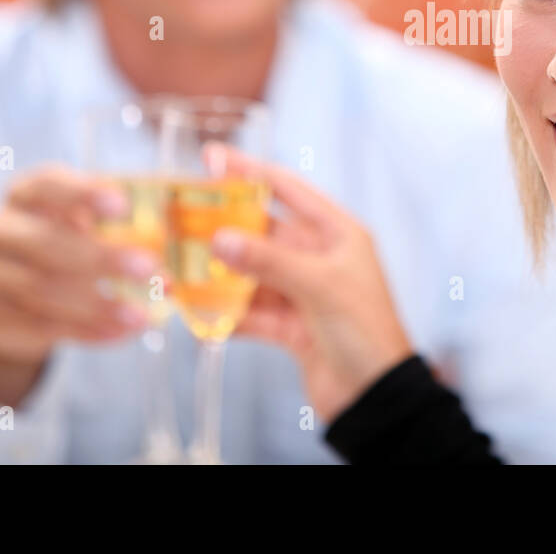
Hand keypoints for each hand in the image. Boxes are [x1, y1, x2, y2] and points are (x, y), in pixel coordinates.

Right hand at [0, 164, 159, 405]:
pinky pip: (40, 328)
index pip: (46, 185)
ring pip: (41, 292)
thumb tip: (185, 208)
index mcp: (25, 193)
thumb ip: (124, 213)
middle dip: (101, 258)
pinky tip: (121, 332)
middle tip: (148, 268)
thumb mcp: (89, 219)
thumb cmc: (69, 242)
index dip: (82, 194)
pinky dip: (86, 331)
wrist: (16, 295)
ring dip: (98, 305)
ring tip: (141, 315)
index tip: (123, 205)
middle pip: (44, 243)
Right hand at [205, 143, 413, 421]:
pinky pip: (250, 312)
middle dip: (224, 227)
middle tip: (182, 217)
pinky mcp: (290, 327)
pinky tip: (197, 313)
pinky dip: (226, 313)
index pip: (288, 189)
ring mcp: (303, 293)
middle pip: (263, 232)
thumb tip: (219, 238)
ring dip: (219, 273)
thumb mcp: (319, 286)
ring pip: (251, 274)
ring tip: (179, 265)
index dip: (250, 173)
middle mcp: (319, 257)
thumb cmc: (366, 331)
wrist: (375, 397)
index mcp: (337, 234)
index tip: (213, 158)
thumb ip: (268, 260)